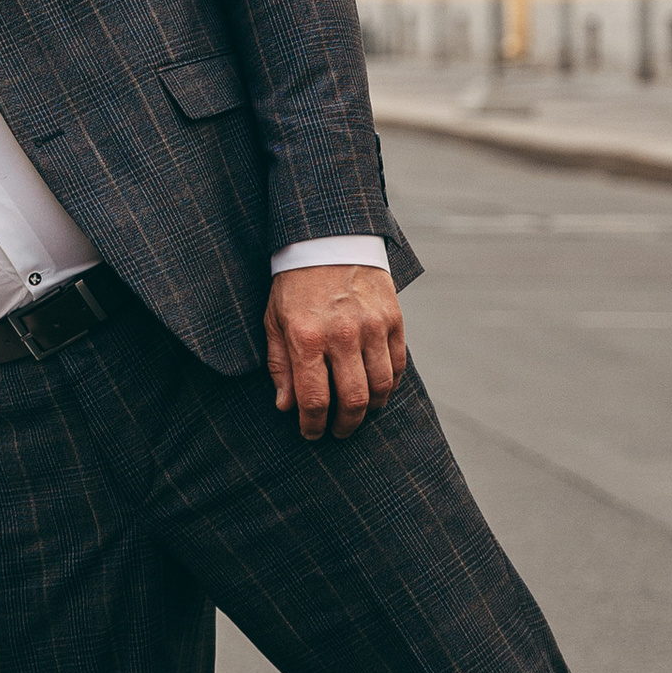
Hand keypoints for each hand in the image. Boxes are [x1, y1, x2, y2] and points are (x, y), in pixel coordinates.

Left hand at [264, 263, 407, 441]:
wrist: (327, 239)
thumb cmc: (295, 284)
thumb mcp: (274, 320)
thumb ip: (280, 365)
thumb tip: (286, 406)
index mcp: (306, 337)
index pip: (314, 399)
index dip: (313, 425)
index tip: (311, 433)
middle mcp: (341, 334)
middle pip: (352, 400)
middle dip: (344, 425)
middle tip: (338, 431)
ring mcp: (371, 326)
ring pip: (380, 387)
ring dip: (371, 409)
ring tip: (359, 413)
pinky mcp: (393, 318)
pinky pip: (397, 364)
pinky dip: (390, 384)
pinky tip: (378, 389)